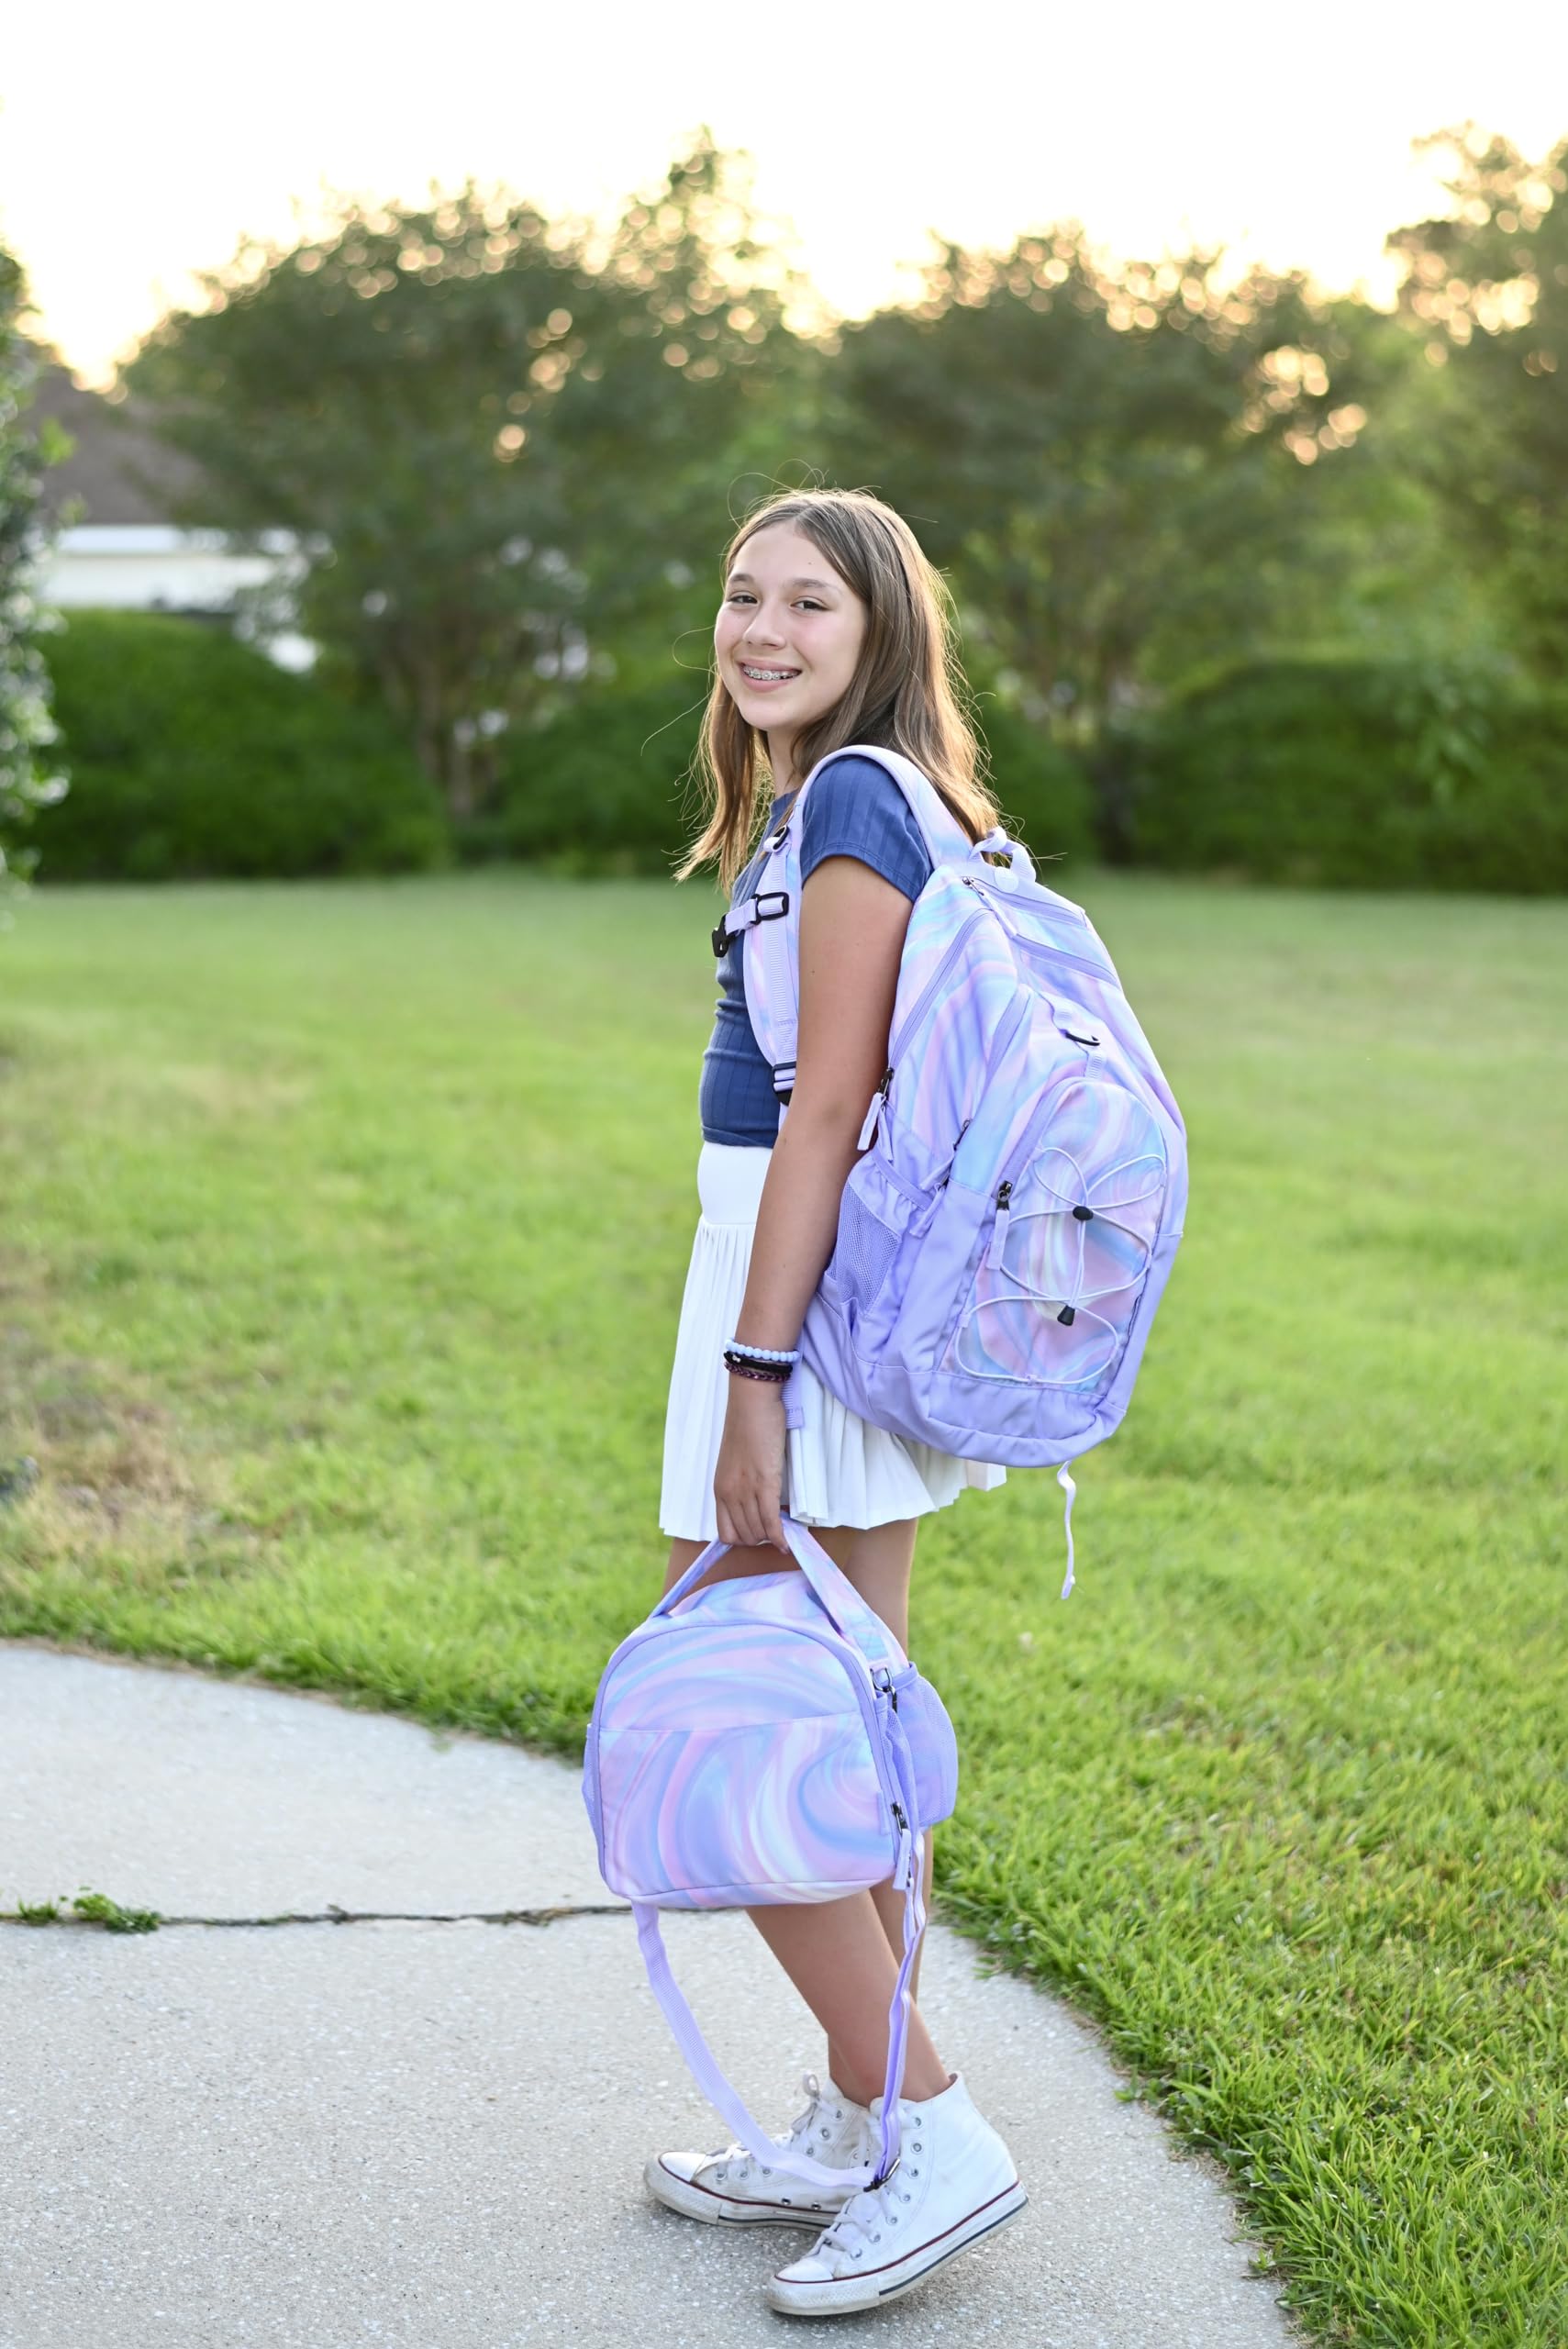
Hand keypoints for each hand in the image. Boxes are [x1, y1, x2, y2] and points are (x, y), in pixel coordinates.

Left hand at [713, 1375, 791, 1553]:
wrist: (752, 1402)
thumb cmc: (747, 1425)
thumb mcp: (735, 1462)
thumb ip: (740, 1484)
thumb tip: (755, 1502)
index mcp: (719, 1488)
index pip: (725, 1533)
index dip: (743, 1539)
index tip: (757, 1533)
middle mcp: (729, 1493)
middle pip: (744, 1536)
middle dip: (760, 1539)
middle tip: (774, 1530)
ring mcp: (746, 1489)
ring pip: (758, 1531)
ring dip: (771, 1537)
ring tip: (783, 1531)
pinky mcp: (765, 1482)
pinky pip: (771, 1520)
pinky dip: (780, 1536)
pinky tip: (788, 1541)